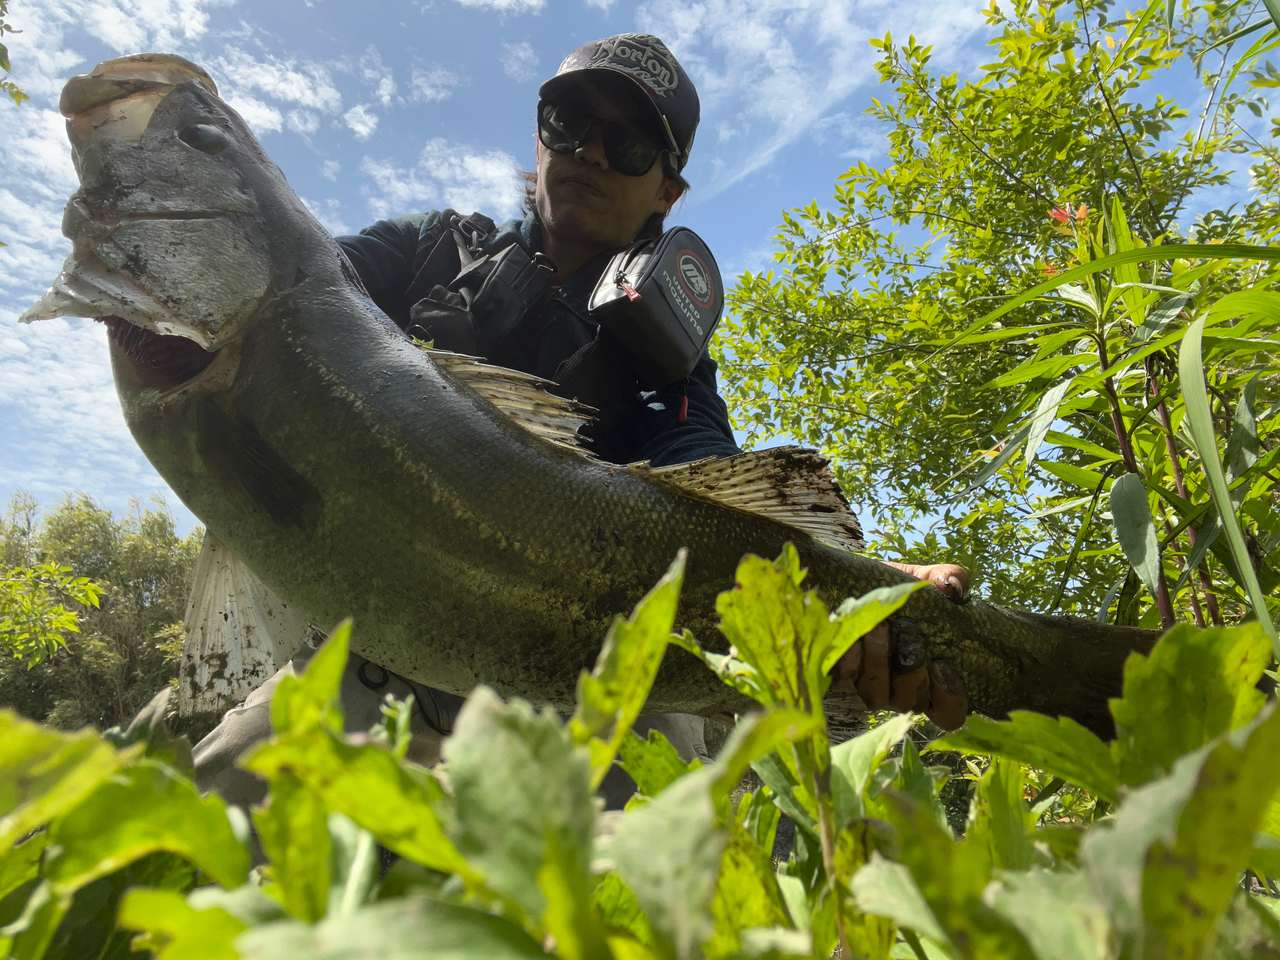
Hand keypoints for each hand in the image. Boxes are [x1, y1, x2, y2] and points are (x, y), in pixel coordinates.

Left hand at [832, 562, 970, 730]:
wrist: (844, 581)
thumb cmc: (890, 587)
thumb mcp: (920, 579)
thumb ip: (945, 578)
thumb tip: (954, 586)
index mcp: (926, 675)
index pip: (948, 713)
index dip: (950, 698)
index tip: (943, 665)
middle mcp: (896, 689)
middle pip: (909, 702)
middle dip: (910, 671)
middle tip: (908, 630)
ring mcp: (864, 687)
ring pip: (876, 696)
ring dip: (879, 662)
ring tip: (879, 627)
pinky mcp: (834, 677)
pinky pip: (843, 681)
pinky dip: (849, 660)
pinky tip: (851, 638)